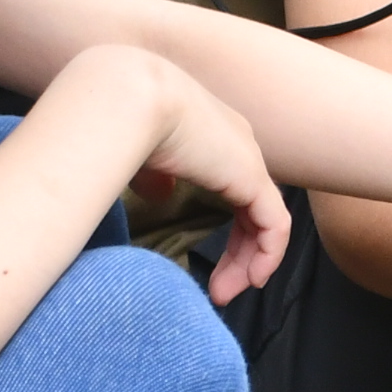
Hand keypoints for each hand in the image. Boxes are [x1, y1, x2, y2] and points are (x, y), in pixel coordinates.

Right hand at [87, 47, 290, 304]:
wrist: (126, 97)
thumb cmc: (117, 119)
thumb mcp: (136, 152)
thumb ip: (154, 173)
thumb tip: (159, 193)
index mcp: (210, 134)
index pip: (233, 185)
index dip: (226, 226)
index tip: (206, 263)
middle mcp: (236, 143)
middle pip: (251, 207)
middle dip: (238, 252)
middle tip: (219, 290)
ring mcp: (248, 159)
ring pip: (264, 220)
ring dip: (248, 262)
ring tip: (224, 294)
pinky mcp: (253, 178)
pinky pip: (274, 226)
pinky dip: (266, 256)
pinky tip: (251, 281)